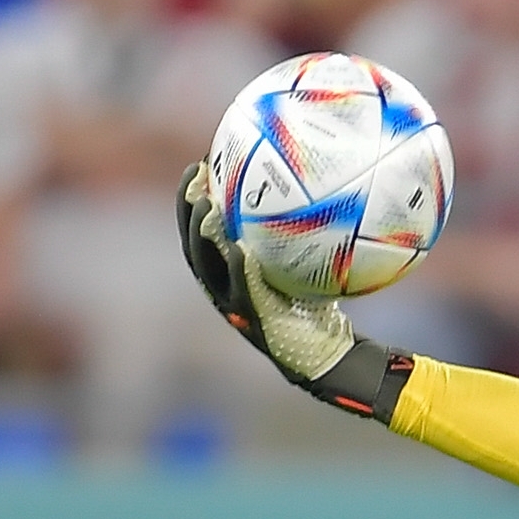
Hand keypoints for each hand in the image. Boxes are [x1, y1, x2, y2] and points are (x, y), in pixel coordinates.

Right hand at [175, 159, 359, 391]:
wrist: (330, 352)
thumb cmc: (319, 304)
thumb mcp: (307, 263)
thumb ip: (301, 232)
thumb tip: (326, 184)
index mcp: (228, 274)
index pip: (200, 232)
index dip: (191, 201)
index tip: (197, 165)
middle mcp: (224, 290)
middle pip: (194, 247)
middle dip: (188, 212)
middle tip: (194, 180)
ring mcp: (237, 309)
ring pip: (209, 270)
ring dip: (204, 237)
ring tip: (207, 207)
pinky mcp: (256, 325)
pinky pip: (243, 294)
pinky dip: (240, 272)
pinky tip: (240, 250)